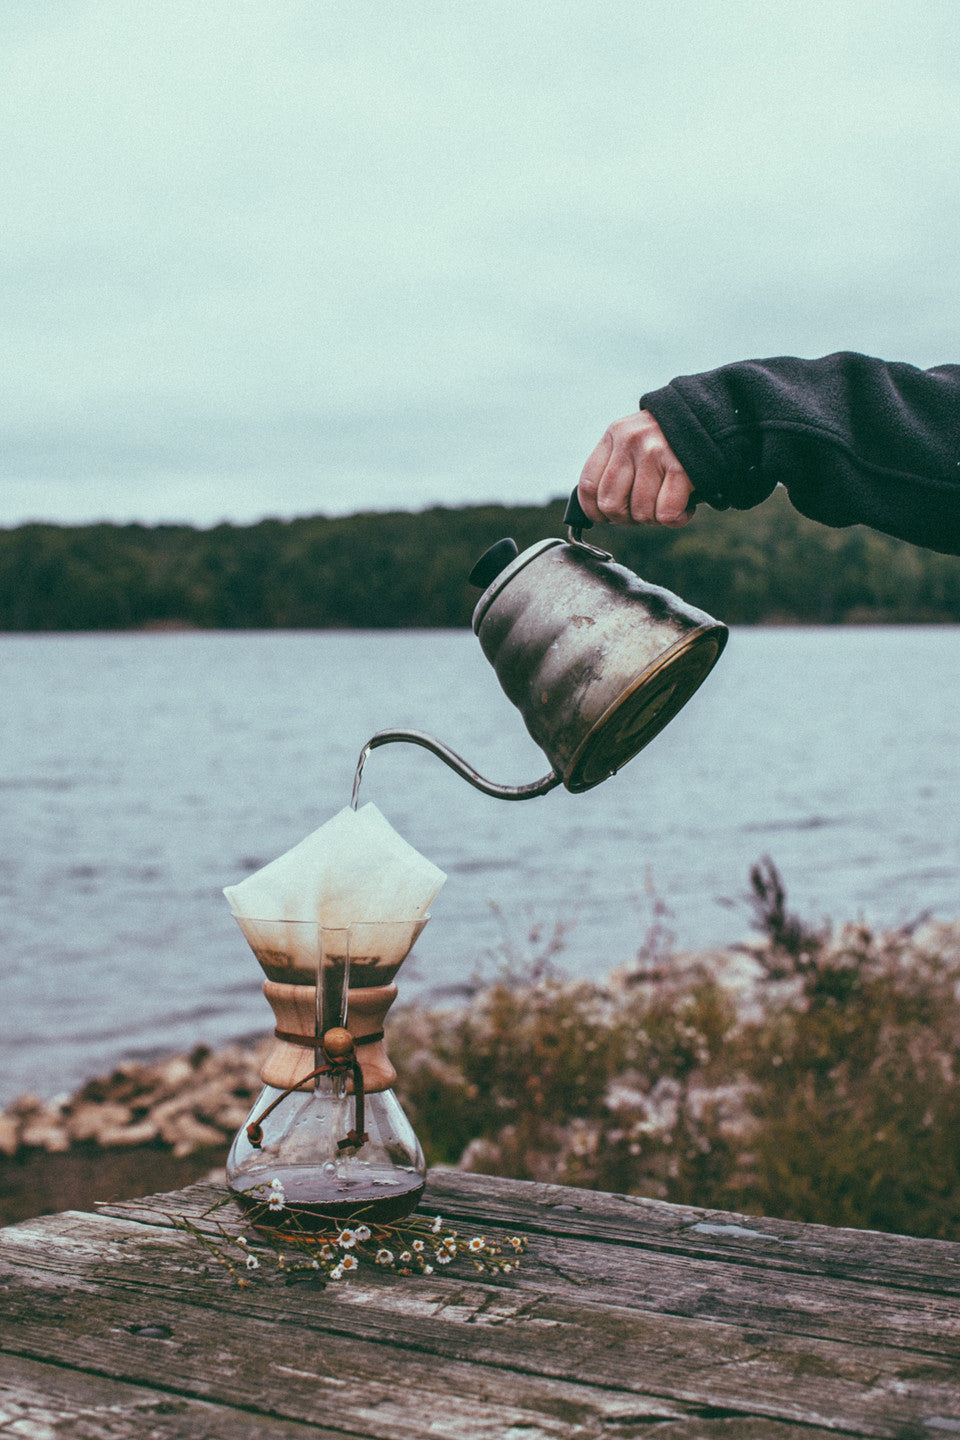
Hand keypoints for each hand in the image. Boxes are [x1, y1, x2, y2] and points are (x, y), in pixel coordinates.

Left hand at [578, 411, 693, 527]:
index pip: (588, 484)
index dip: (594, 511)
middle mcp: (631, 441)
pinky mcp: (681, 467)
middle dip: (627, 519)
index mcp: (615, 434)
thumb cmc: (671, 441)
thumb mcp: (636, 440)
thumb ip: (617, 466)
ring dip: (655, 519)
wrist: (714, 419)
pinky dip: (676, 520)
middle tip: (643, 512)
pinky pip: (666, 514)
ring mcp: (655, 452)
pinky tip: (683, 508)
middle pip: (611, 504)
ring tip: (667, 504)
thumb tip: (601, 511)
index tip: (604, 519)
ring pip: (640, 513)